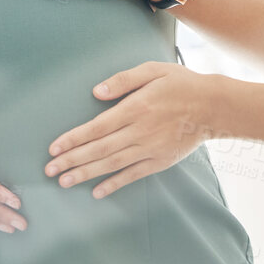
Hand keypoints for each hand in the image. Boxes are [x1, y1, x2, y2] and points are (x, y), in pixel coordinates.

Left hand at [45, 61, 218, 197]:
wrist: (214, 106)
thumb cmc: (182, 84)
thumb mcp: (153, 70)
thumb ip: (124, 80)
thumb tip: (97, 92)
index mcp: (136, 108)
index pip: (97, 127)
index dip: (74, 139)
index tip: (54, 148)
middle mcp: (140, 131)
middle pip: (100, 149)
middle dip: (72, 160)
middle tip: (49, 170)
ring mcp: (151, 148)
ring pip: (113, 164)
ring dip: (87, 174)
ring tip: (64, 182)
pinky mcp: (160, 161)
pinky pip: (133, 175)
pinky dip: (115, 184)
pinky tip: (97, 192)